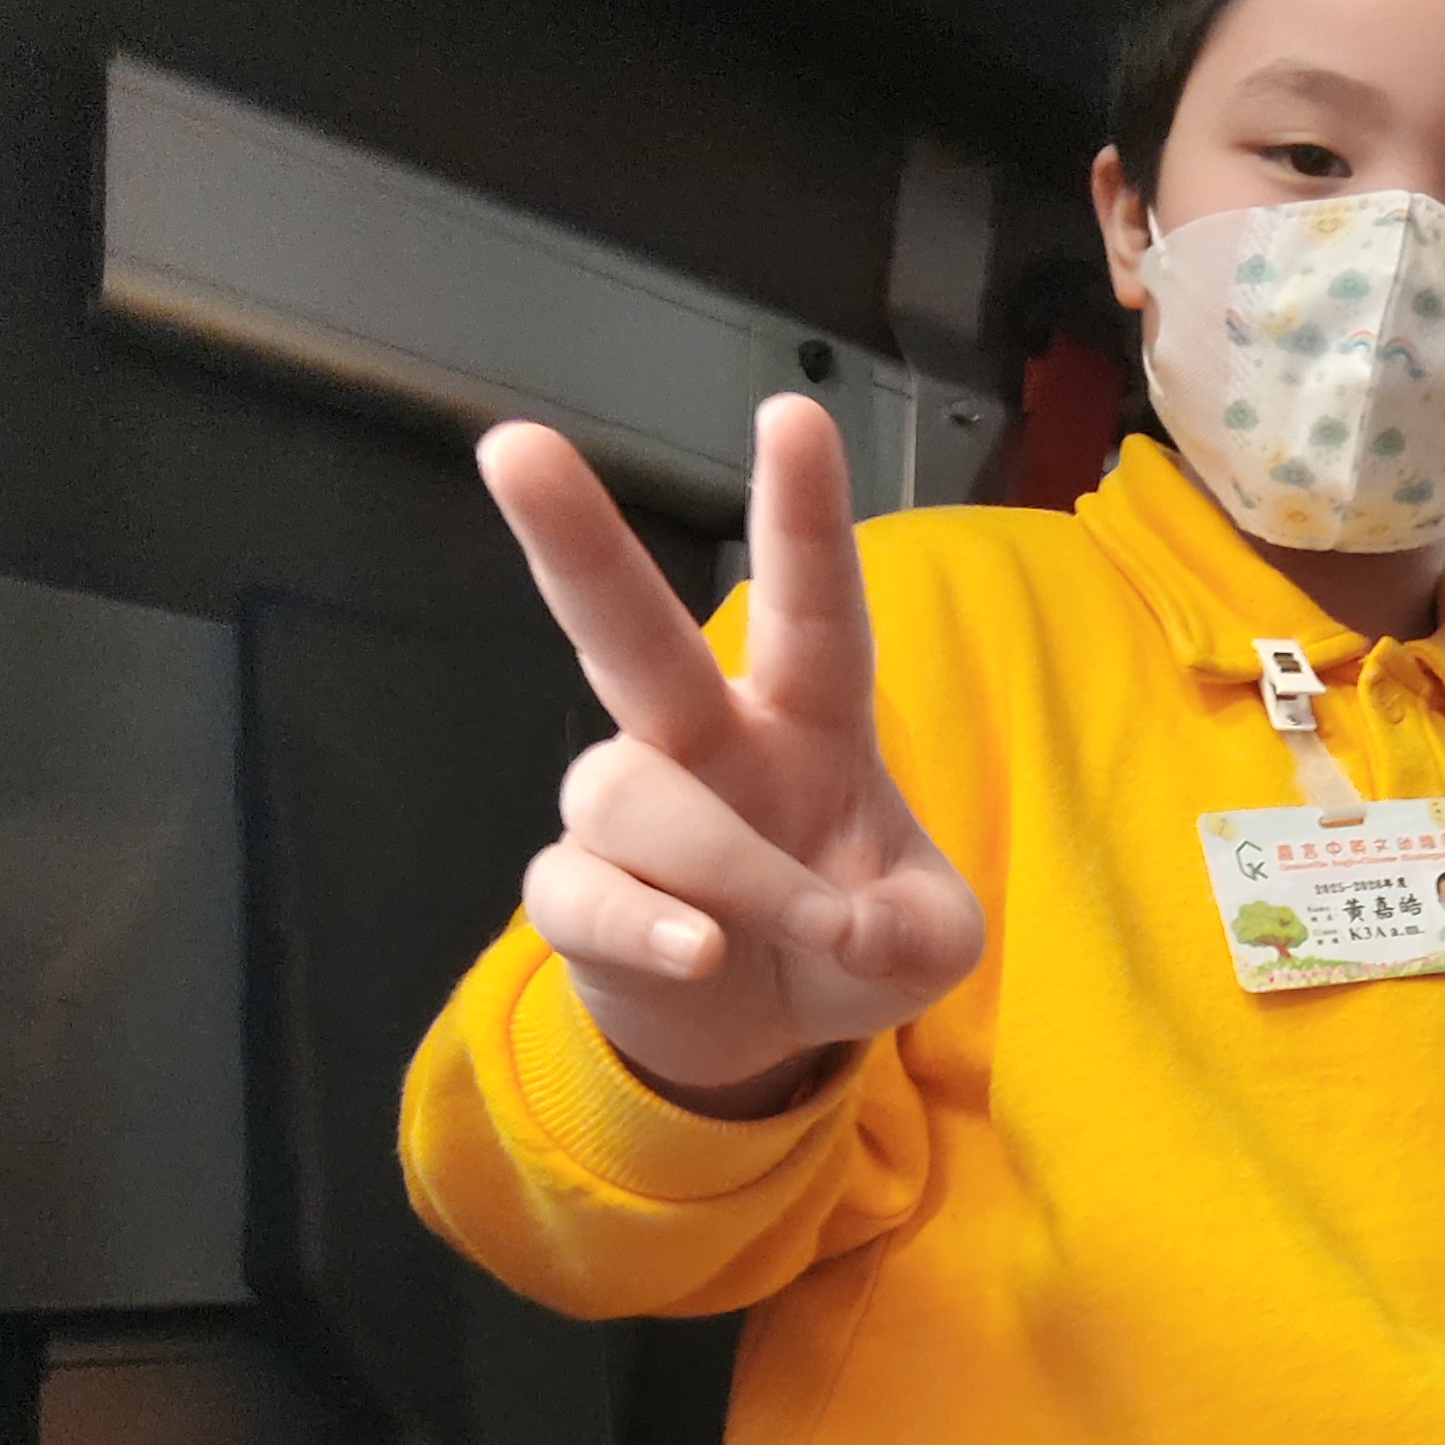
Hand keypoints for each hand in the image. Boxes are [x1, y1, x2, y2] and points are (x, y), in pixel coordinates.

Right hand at [482, 395, 983, 1112]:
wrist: (758, 1030)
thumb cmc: (846, 941)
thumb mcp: (930, 944)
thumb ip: (919, 930)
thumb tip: (848, 926)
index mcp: (805, 717)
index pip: (810, 605)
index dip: (801, 514)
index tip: (791, 414)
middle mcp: (703, 741)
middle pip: (628, 629)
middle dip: (575, 540)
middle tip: (514, 446)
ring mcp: (629, 814)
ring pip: (637, 795)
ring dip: (728, 864)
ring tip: (800, 925)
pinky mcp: (576, 892)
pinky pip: (589, 890)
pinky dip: (648, 924)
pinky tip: (699, 952)